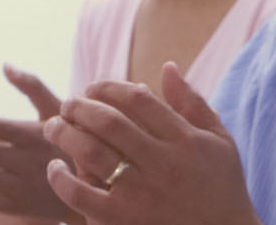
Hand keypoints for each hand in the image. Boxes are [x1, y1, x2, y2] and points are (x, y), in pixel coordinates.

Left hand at [42, 62, 259, 224]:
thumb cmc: (221, 189)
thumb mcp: (219, 142)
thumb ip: (193, 103)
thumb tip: (167, 66)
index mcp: (186, 140)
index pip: (138, 99)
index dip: (109, 87)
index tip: (93, 88)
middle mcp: (163, 163)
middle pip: (109, 121)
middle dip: (79, 106)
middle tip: (68, 104)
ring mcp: (141, 194)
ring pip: (90, 152)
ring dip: (64, 134)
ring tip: (54, 127)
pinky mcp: (122, 221)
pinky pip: (80, 194)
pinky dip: (61, 178)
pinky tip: (56, 167)